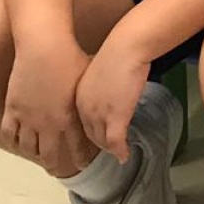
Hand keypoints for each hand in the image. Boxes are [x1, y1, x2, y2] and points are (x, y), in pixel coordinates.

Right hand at [2, 34, 94, 176]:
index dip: (80, 158)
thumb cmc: (71, 58)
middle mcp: (48, 123)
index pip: (77, 145)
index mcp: (69, 117)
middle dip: (55, 165)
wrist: (44, 48)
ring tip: (37, 157)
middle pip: (49, 154)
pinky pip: (9, 134)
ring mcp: (28, 118)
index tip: (83, 166)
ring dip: (34, 155)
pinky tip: (17, 143)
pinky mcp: (12, 109)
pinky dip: (13, 141)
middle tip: (56, 170)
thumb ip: (88, 97)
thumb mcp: (87, 79)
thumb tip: (97, 101)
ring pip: (28, 147)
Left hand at [75, 31, 152, 162]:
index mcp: (78, 97)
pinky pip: (116, 142)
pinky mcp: (115, 118)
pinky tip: (124, 156)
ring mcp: (99, 115)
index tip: (97, 137)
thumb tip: (108, 87)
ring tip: (117, 154)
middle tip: (108, 150)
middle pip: (90, 134)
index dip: (91, 131)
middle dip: (98, 145)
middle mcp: (84, 109)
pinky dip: (120, 151)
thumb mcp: (101, 71)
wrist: (126, 48)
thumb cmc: (118, 52)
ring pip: (102, 141)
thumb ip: (100, 84)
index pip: (81, 122)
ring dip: (109, 149)